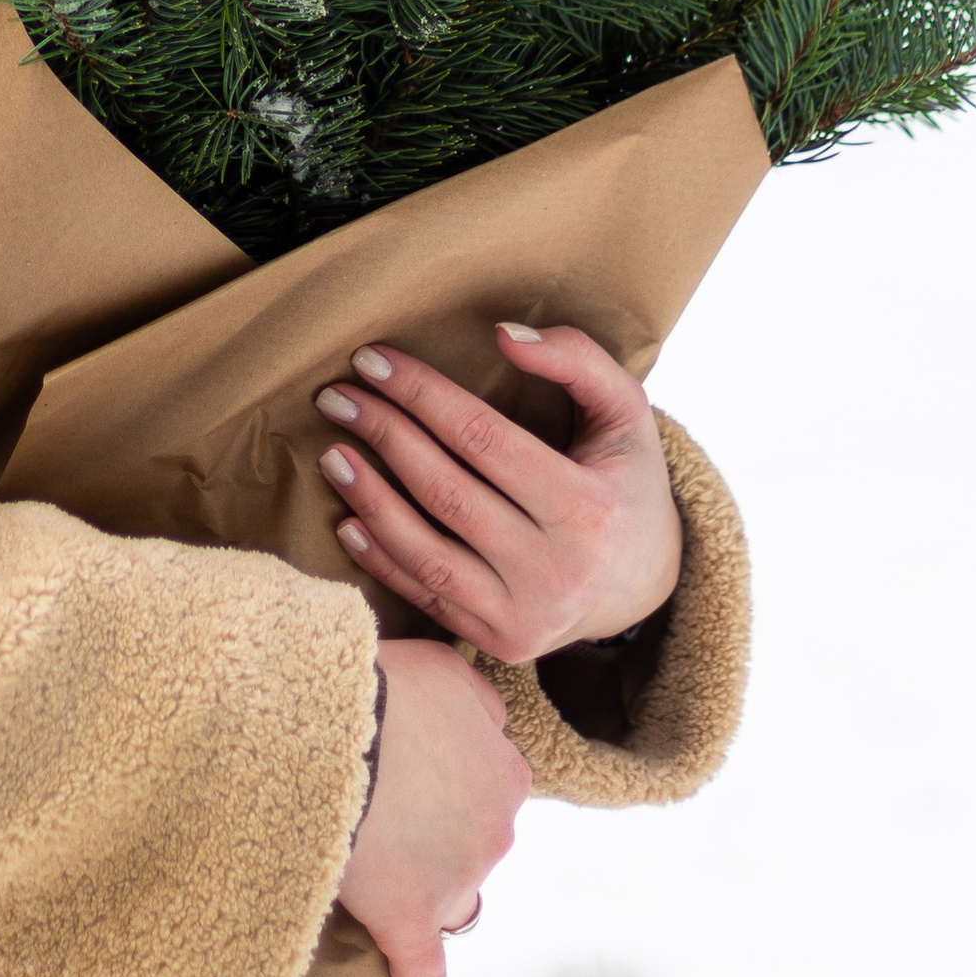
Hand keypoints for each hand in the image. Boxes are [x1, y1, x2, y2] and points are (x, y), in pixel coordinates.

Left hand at [315, 324, 681, 664]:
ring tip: (330, 454)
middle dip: (383, 435)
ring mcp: (526, 614)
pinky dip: (381, 561)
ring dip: (370, 500)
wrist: (644, 585)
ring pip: (427, 554)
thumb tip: (502, 334)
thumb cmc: (625, 481)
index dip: (421, 395)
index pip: (482, 438)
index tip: (372, 360)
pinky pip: (427, 598)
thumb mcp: (626, 412)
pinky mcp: (501, 642)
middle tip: (336, 397)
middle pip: (446, 491)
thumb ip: (576, 359)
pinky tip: (347, 520)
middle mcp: (556, 568)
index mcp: (587, 506)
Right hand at [336, 639, 529, 976]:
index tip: (411, 782)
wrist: (328, 727)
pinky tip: (396, 976)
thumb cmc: (379, 688)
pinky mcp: (411, 919)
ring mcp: (457, 880)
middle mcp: (496, 829)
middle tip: (383, 817)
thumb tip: (489, 718)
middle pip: (473, 847)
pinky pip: (421, 967)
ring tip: (368, 872)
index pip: (490, 792)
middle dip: (439, 840)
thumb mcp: (442, 668)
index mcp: (507, 772)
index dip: (449, 788)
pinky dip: (410, 973)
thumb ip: (476, 698)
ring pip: (451, 900)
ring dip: (422, 890)